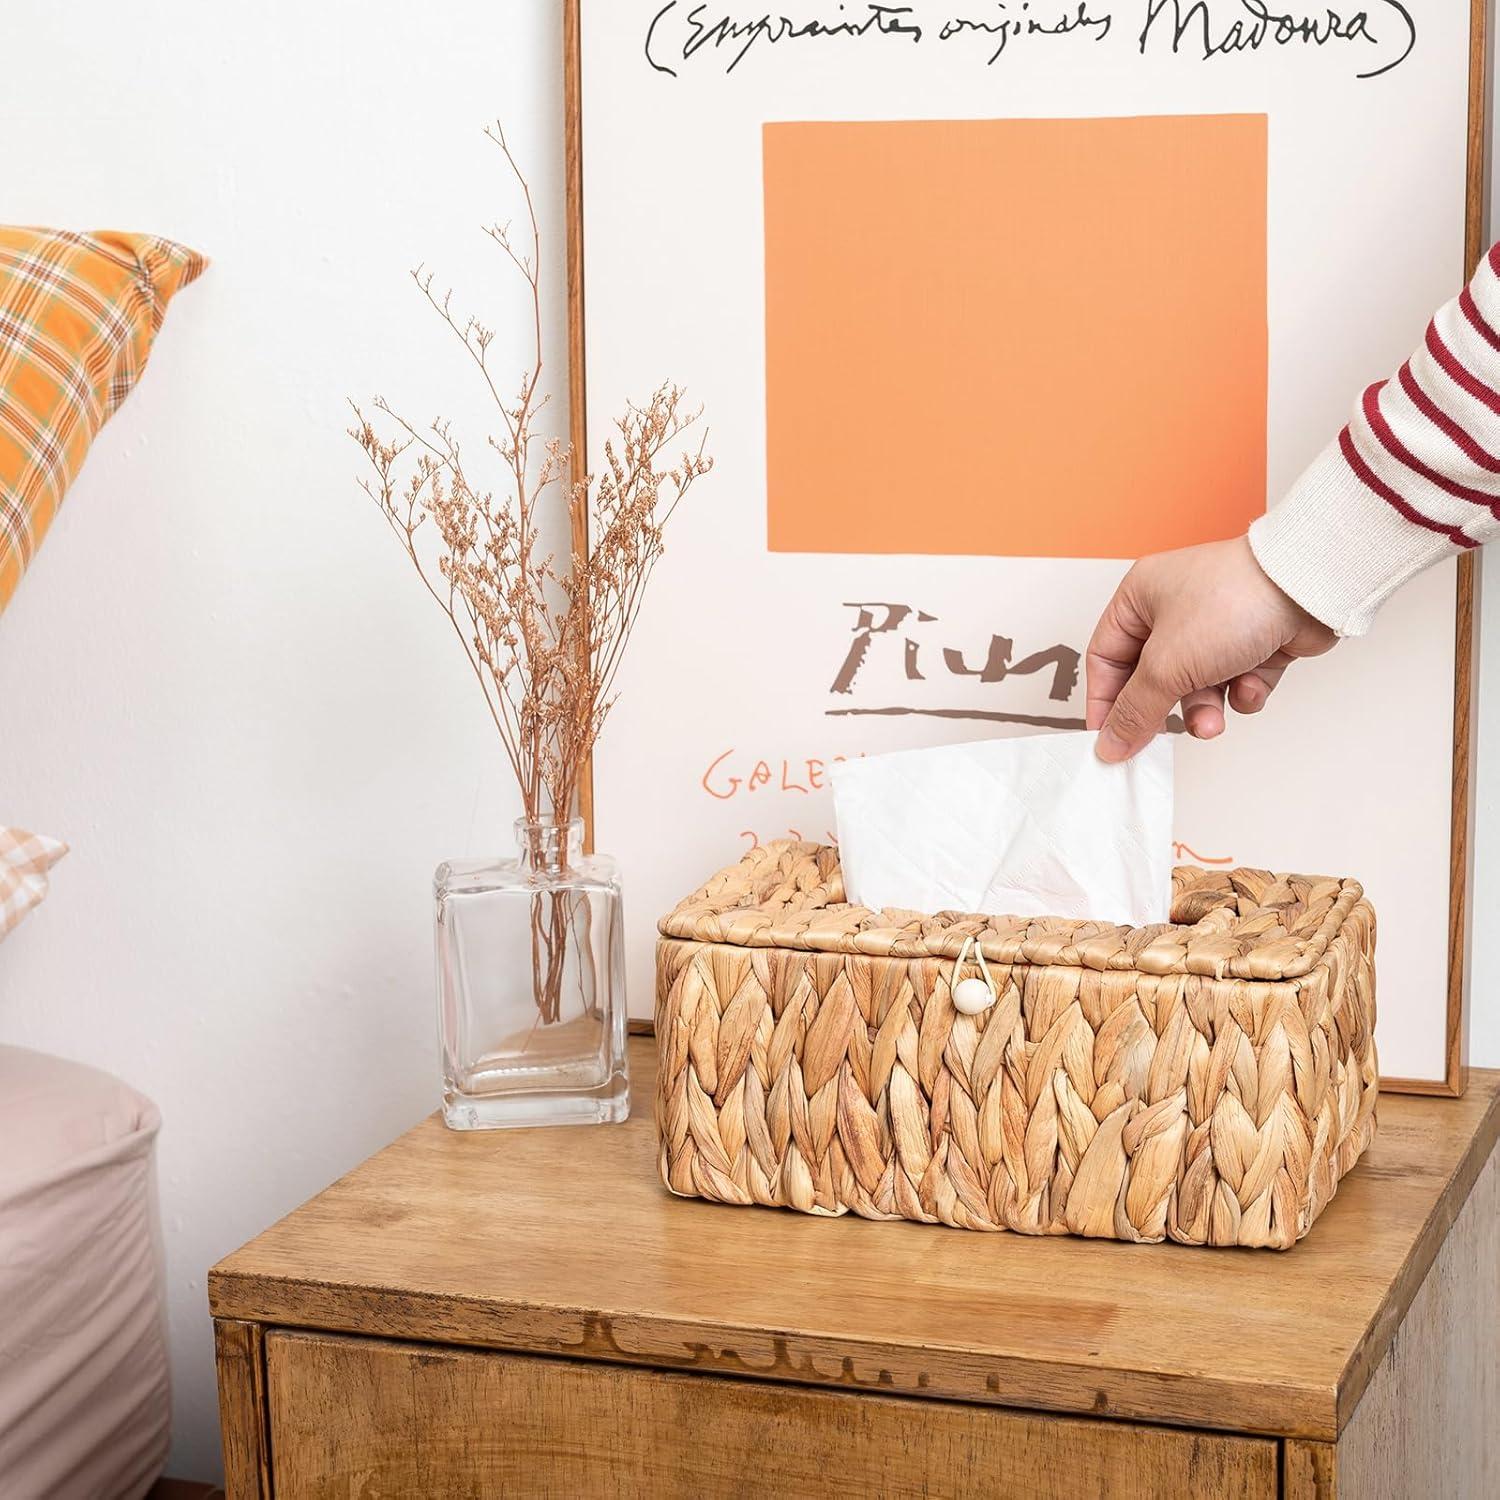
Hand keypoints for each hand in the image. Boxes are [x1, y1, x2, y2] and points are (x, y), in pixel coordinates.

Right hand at [1086, 536, 1337, 762]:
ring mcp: (1216, 624)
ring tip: (1214, 721)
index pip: (1106, 658)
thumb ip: (1134, 711)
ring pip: (1197, 685)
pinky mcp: (1254, 640)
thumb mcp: (1166, 666)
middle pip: (1152, 678)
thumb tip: (1111, 743)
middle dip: (1164, 710)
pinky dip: (1242, 691)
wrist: (1307, 589)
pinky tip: (1251, 683)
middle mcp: (1175, 608)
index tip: (1109, 739)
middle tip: (1161, 738)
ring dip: (1205, 709)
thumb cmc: (1231, 601)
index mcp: (1140, 598)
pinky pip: (1235, 681)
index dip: (1104, 701)